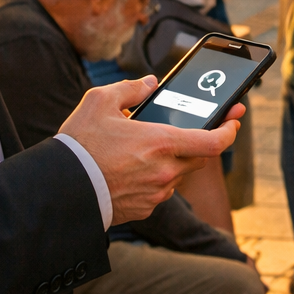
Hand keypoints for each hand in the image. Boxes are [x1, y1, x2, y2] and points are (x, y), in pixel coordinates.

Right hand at [59, 77, 243, 224]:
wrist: (58, 191)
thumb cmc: (79, 145)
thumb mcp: (99, 102)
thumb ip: (130, 88)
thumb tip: (150, 83)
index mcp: (162, 143)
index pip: (214, 141)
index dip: (230, 129)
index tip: (235, 119)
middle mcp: (165, 171)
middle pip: (198, 157)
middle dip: (198, 142)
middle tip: (192, 129)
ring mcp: (155, 193)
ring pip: (178, 174)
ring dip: (172, 160)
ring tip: (148, 148)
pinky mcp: (143, 209)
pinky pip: (159, 191)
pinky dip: (154, 178)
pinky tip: (133, 169)